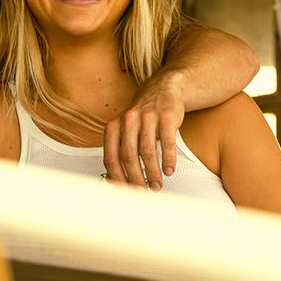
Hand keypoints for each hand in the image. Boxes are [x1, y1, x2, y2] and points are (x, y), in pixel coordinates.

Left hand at [103, 71, 186, 190]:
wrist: (165, 88)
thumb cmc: (143, 115)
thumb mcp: (125, 128)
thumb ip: (119, 150)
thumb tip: (114, 181)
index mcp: (114, 126)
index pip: (111, 157)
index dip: (117, 177)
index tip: (124, 191)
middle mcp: (128, 120)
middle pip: (128, 156)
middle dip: (135, 178)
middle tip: (142, 192)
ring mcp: (148, 117)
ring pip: (147, 151)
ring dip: (152, 173)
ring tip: (157, 186)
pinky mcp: (167, 116)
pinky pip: (167, 142)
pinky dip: (168, 159)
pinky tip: (169, 171)